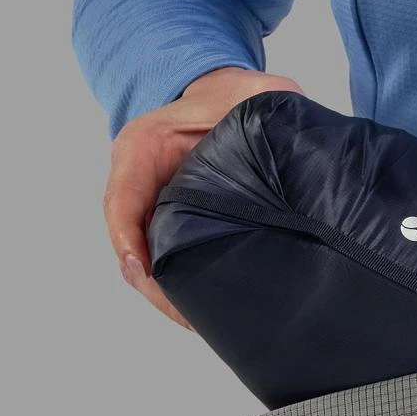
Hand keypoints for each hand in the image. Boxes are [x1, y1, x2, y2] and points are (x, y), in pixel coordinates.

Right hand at [103, 66, 303, 327]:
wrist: (230, 99)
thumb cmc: (238, 96)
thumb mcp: (257, 93)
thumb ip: (270, 105)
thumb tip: (293, 130)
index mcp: (145, 146)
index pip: (123, 198)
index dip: (130, 238)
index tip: (145, 271)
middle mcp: (138, 178)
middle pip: (130, 240)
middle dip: (153, 282)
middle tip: (186, 315)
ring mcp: (150, 203)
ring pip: (144, 257)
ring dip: (165, 292)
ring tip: (196, 322)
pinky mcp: (170, 221)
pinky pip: (164, 257)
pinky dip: (177, 285)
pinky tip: (204, 310)